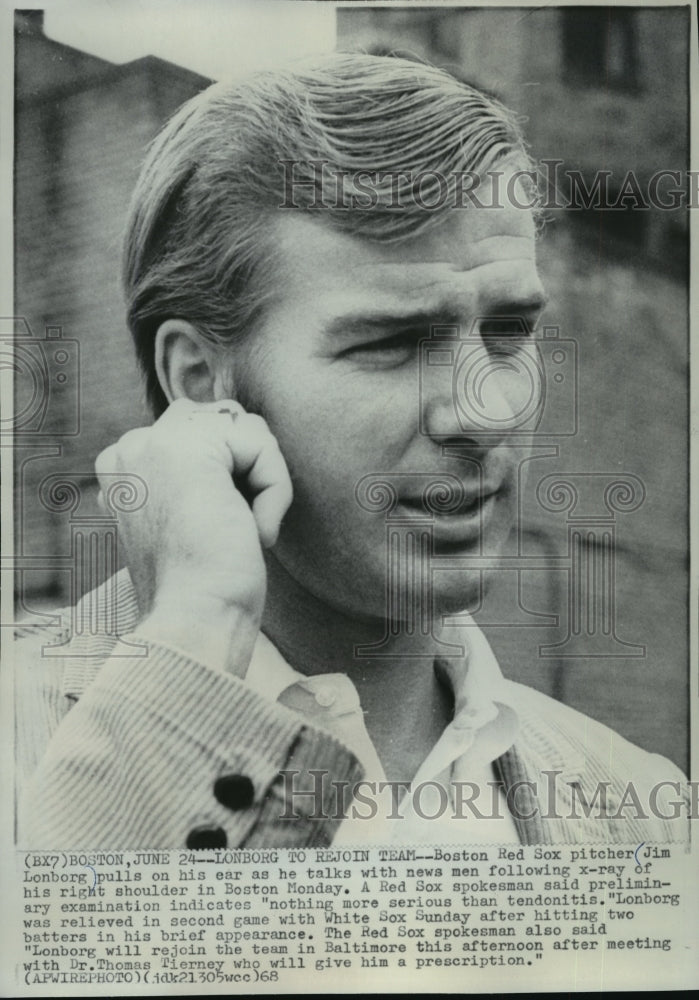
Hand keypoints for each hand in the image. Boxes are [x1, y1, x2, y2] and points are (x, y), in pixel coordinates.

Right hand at [95, 398, 292, 674]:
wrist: (195, 619)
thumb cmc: (201, 587)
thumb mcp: (191, 519)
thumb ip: (199, 473)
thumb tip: (240, 426)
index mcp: (122, 467)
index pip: (203, 432)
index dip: (233, 477)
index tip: (216, 532)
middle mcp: (131, 447)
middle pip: (226, 420)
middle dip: (250, 468)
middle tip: (236, 528)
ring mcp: (154, 442)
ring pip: (247, 430)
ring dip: (264, 483)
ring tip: (244, 530)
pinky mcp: (190, 447)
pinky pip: (262, 445)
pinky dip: (275, 490)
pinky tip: (253, 533)